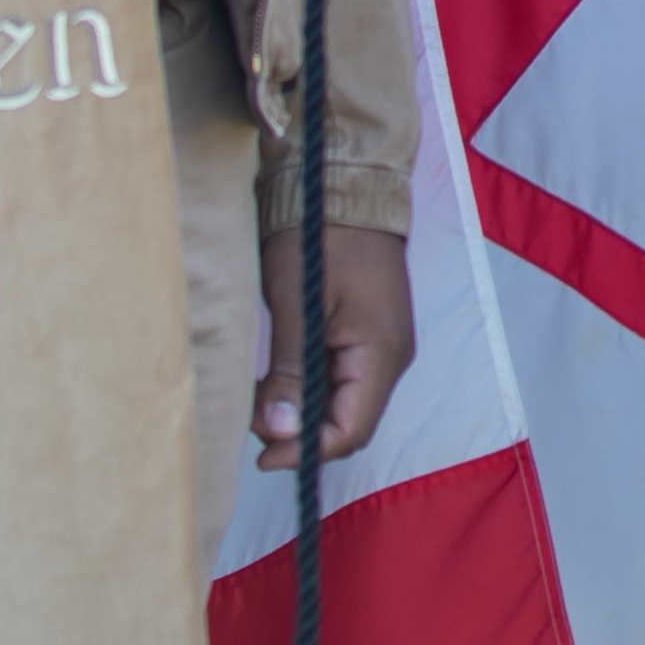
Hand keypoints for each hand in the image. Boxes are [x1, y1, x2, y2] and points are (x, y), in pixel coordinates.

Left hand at [250, 215, 413, 463]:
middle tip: (252, 424)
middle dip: (302, 434)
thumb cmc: (322, 238)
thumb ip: (291, 370)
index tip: (263, 456)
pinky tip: (280, 380)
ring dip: (304, 411)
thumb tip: (280, 430)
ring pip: (346, 403)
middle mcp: (391, 357)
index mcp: (380, 353)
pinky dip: (313, 389)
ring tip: (260, 400)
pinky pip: (346, 379)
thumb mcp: (296, 305)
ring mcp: (384, 345)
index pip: (351, 430)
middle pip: (350, 422)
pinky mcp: (371, 334)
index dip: (307, 451)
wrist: (347, 188)